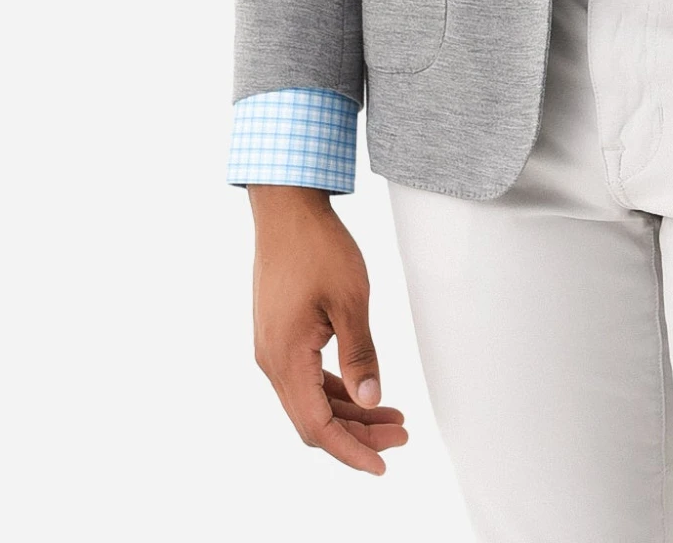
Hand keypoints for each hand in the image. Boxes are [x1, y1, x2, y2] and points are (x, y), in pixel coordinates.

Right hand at [248, 185, 408, 473]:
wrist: (286, 208)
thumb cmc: (318, 246)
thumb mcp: (349, 299)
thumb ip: (360, 354)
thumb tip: (371, 400)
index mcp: (285, 357)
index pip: (317, 426)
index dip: (351, 450)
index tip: (383, 464)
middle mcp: (271, 360)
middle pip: (313, 420)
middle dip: (357, 434)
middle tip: (401, 435)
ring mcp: (272, 347)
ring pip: (309, 400)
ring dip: (348, 412)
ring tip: (392, 415)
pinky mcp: (278, 334)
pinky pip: (305, 377)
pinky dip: (334, 389)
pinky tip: (362, 389)